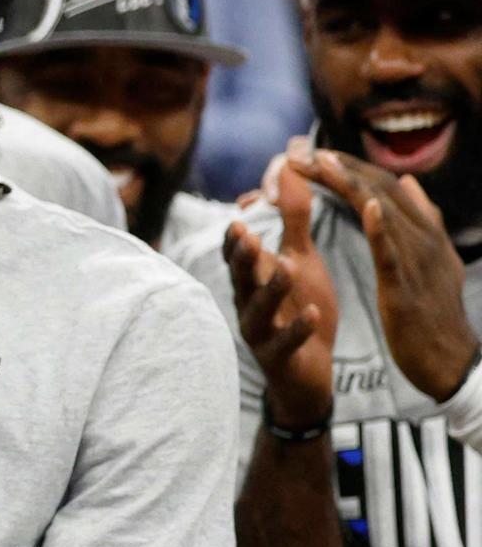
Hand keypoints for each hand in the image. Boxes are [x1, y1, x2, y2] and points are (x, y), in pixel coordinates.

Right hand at [225, 163, 339, 428]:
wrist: (308, 373)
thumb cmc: (300, 308)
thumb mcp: (299, 261)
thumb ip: (293, 221)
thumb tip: (289, 173)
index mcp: (251, 280)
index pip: (235, 255)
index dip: (235, 238)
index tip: (241, 214)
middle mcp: (248, 303)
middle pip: (239, 277)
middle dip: (242, 257)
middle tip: (247, 234)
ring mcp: (261, 332)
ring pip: (259, 309)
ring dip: (271, 288)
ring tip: (286, 267)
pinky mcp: (280, 357)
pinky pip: (285, 342)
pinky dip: (297, 328)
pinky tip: (312, 313)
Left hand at [296, 148, 479, 401]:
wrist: (448, 360)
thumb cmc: (434, 309)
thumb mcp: (433, 258)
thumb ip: (423, 220)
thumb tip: (410, 181)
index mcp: (427, 232)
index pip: (388, 186)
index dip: (352, 167)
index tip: (317, 154)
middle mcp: (426, 240)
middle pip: (382, 191)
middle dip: (342, 168)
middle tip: (304, 152)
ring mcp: (419, 262)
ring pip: (385, 212)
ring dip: (351, 185)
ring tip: (321, 164)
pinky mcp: (406, 287)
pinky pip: (393, 252)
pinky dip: (380, 227)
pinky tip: (366, 205)